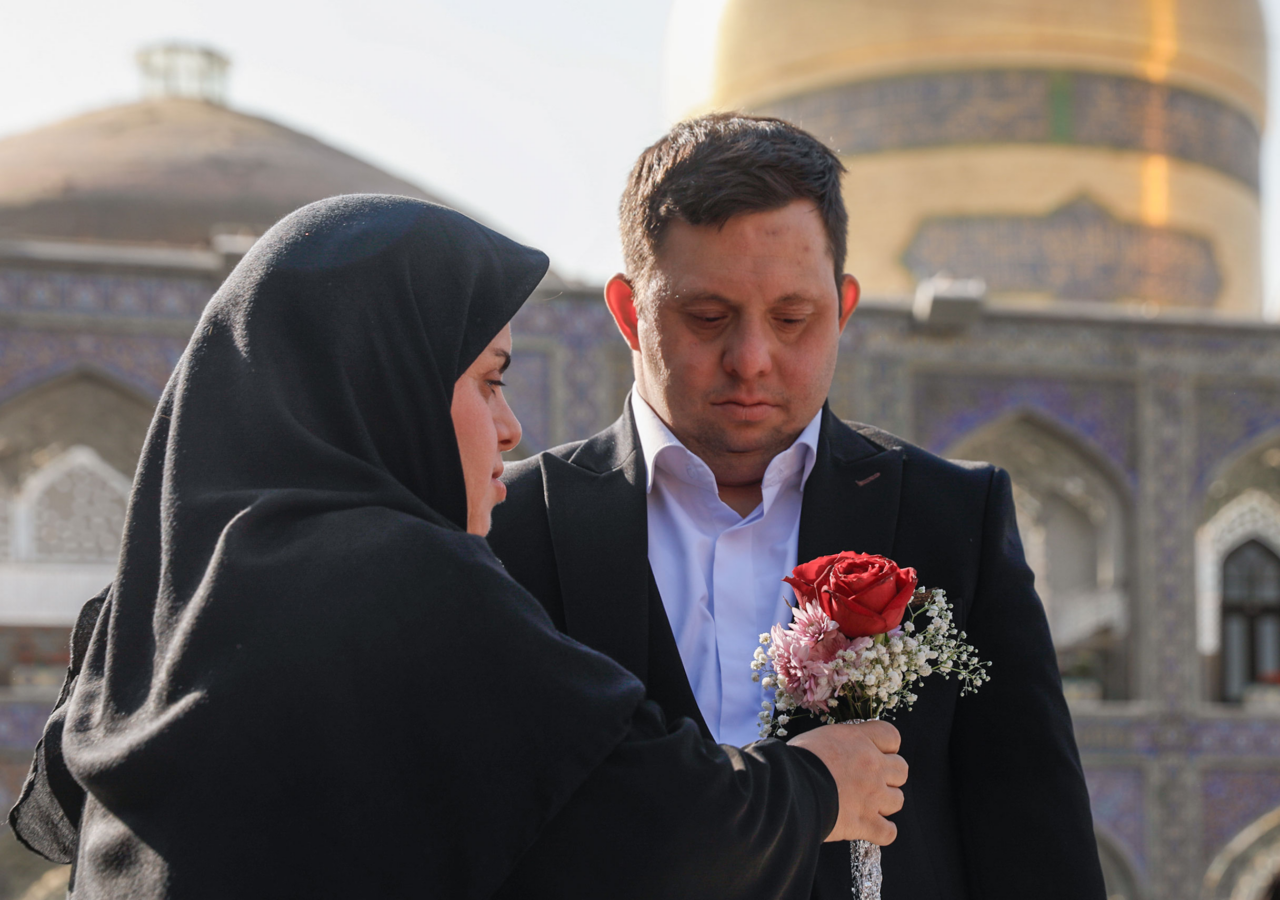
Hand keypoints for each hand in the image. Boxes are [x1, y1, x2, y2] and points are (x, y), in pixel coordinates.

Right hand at [788, 720, 906, 844]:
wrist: (789, 787)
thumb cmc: (794, 760)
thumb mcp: (816, 739)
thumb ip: (834, 744)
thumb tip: (832, 751)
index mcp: (858, 740)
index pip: (891, 736)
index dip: (886, 746)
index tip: (875, 751)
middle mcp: (872, 766)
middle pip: (902, 769)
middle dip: (890, 775)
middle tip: (871, 780)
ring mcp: (873, 796)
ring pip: (898, 800)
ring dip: (885, 803)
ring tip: (867, 805)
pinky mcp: (866, 823)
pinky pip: (889, 832)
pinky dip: (882, 832)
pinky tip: (871, 829)